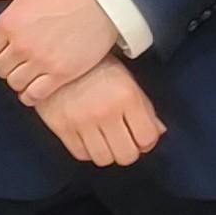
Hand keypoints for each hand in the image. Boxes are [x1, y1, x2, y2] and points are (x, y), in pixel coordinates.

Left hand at [0, 0, 118, 102]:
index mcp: (9, 22)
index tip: (4, 46)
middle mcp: (22, 45)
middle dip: (6, 64)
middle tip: (18, 58)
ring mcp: (41, 62)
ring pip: (15, 83)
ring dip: (18, 79)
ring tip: (28, 70)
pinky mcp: (61, 74)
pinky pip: (34, 95)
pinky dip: (31, 94)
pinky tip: (36, 85)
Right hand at [34, 59, 165, 167]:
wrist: (57, 56)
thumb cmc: (96, 66)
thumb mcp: (126, 80)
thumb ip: (145, 108)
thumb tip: (158, 132)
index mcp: (127, 96)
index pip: (147, 138)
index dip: (146, 140)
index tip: (140, 136)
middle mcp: (105, 111)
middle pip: (126, 155)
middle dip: (128, 149)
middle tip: (123, 139)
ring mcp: (82, 120)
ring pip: (103, 159)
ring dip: (107, 152)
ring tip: (104, 138)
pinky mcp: (61, 126)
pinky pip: (80, 154)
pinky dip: (87, 149)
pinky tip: (87, 135)